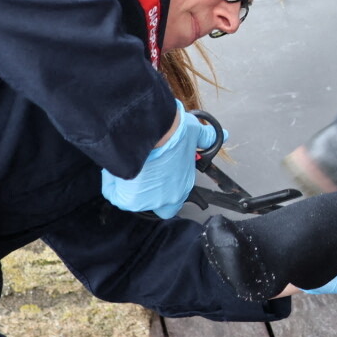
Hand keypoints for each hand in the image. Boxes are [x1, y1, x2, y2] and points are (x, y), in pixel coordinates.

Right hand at [100, 100, 218, 217]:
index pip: (174, 203)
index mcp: (182, 188)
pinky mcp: (127, 199)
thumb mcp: (195, 134)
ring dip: (128, 183)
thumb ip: (207, 139)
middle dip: (143, 192)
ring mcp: (146, 201)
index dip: (164, 191)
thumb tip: (223, 134)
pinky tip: (118, 166)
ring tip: (129, 162)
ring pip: (131, 197)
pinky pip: (114, 192)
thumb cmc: (172, 132)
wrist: (152, 132)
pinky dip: (113, 181)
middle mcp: (166, 199)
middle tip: (139, 171)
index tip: (157, 177)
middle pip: (151, 203)